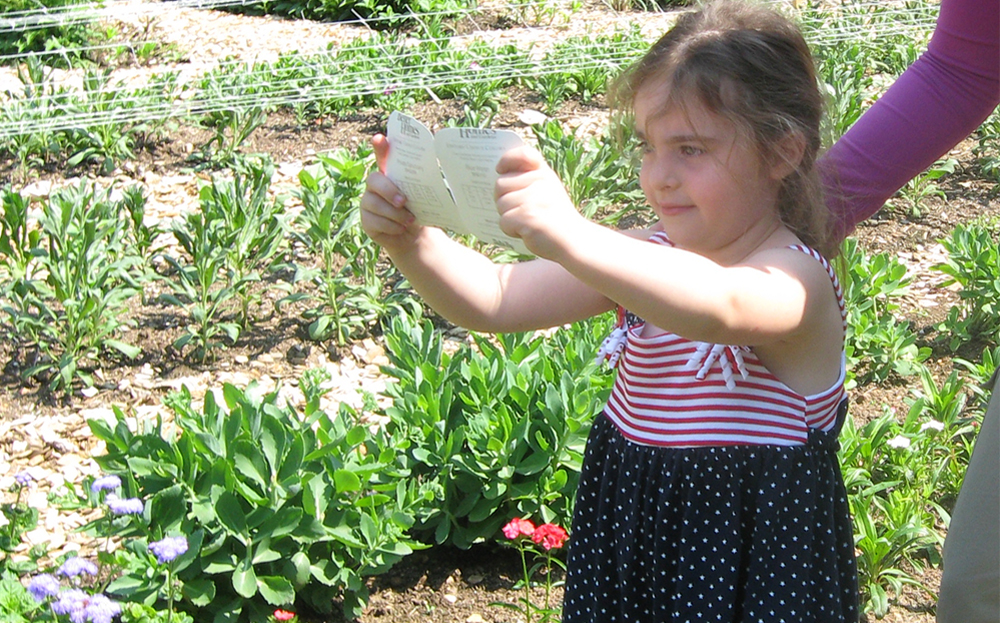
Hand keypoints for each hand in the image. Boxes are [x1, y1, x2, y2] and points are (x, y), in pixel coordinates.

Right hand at [359, 134, 423, 249]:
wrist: (415, 236)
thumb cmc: (420, 211)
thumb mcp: (425, 196)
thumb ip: (426, 181)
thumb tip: (445, 165)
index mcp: (390, 174)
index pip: (382, 156)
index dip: (380, 147)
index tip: (379, 138)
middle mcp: (375, 186)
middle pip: (374, 180)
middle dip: (389, 191)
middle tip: (404, 201)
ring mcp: (368, 202)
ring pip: (375, 204)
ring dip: (395, 214)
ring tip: (410, 220)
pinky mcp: (366, 220)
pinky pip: (375, 222)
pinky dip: (391, 227)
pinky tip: (400, 229)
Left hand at [495, 146, 585, 258]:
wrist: (574, 240)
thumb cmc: (554, 218)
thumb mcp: (547, 191)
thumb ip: (527, 181)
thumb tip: (498, 180)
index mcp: (544, 173)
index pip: (523, 154)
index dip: (507, 160)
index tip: (500, 169)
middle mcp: (540, 181)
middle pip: (501, 184)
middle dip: (503, 200)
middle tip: (520, 211)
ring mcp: (535, 197)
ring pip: (501, 204)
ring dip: (508, 217)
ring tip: (527, 222)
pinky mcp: (528, 215)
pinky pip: (504, 221)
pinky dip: (511, 230)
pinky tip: (527, 231)